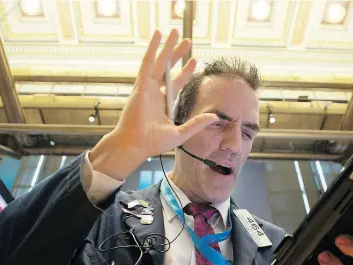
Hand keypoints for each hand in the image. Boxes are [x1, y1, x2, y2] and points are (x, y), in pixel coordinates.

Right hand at [90, 30, 218, 178]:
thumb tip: (215, 117)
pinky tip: (158, 36)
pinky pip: (147, 63)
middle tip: (187, 41)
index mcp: (164, 103)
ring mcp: (147, 88)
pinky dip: (152, 49)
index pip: (177, 82)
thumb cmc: (154, 143)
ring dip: (167, 47)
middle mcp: (156, 94)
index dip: (186, 71)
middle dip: (177, 54)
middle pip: (168, 69)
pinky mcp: (141, 86)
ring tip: (174, 31)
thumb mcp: (181, 133)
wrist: (137, 145)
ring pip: (158, 62)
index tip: (195, 60)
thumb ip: (197, 123)